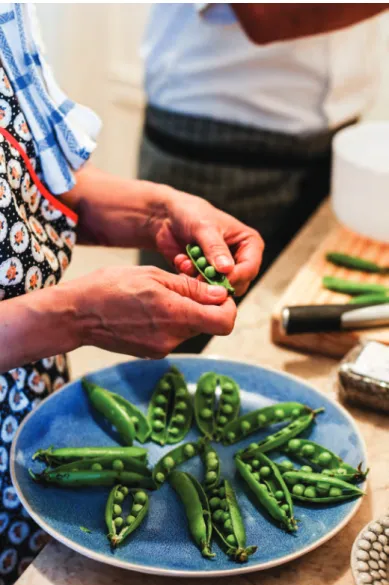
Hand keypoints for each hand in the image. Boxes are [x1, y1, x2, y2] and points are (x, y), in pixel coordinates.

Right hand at [77, 266, 236, 358]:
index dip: (228, 306)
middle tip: (187, 287)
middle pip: (210, 325)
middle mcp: (173, 337)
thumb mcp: (152, 276)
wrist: (77, 315)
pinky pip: (174, 336)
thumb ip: (190, 288)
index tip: (217, 292)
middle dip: (206, 306)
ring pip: (191, 329)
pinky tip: (150, 310)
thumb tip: (220, 294)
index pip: (225, 321)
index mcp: (176, 314)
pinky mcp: (152, 353)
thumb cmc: (110, 287)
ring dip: (187, 313)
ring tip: (162, 297)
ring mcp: (162, 348)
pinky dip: (171, 322)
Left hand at [150, 188, 263, 295]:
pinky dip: (190, 277)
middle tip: (198, 275)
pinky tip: (182, 261)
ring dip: (200, 280)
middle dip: (216, 282)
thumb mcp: (205, 228)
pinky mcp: (207, 276)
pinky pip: (203, 288)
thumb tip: (227, 269)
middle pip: (238, 283)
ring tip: (187, 263)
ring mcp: (223, 269)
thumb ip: (215, 249)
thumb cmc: (192, 214)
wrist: (169, 216)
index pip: (250, 268)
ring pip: (220, 289)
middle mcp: (240, 259)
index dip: (235, 277)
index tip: (216, 279)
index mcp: (249, 243)